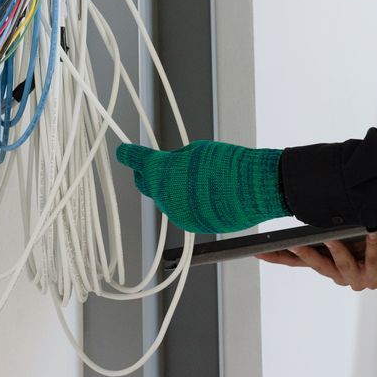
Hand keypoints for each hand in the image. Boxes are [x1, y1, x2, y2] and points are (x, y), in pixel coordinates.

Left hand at [113, 141, 287, 234]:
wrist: (252, 190)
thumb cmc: (226, 165)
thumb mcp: (195, 151)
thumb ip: (176, 160)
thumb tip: (172, 166)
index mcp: (160, 173)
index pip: (135, 160)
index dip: (128, 155)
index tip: (124, 152)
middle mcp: (164, 197)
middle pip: (148, 184)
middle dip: (151, 174)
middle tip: (162, 165)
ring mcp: (178, 214)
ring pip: (168, 199)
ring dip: (175, 190)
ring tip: (199, 180)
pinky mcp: (193, 225)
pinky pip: (185, 211)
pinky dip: (190, 203)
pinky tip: (207, 194)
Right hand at [257, 217, 376, 290]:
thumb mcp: (351, 221)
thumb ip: (331, 220)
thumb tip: (310, 206)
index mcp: (330, 260)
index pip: (299, 260)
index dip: (279, 257)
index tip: (259, 252)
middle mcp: (341, 272)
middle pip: (316, 265)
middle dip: (304, 254)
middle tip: (292, 244)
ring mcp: (359, 278)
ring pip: (341, 267)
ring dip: (336, 252)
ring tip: (331, 239)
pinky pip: (372, 261)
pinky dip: (371, 246)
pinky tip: (370, 232)